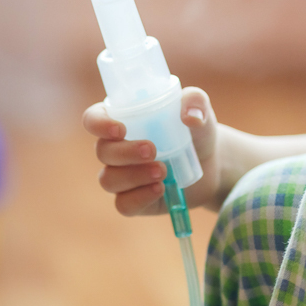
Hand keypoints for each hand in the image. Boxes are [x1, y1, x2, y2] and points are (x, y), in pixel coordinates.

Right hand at [82, 87, 221, 215]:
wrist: (211, 163)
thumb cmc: (195, 129)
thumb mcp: (199, 109)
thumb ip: (195, 101)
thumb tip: (190, 116)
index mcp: (122, 119)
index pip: (93, 119)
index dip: (99, 124)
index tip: (120, 129)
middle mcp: (116, 148)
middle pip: (102, 151)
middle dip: (125, 152)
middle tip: (152, 150)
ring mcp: (122, 175)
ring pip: (108, 180)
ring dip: (134, 176)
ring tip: (163, 172)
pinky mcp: (134, 199)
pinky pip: (123, 205)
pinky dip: (140, 198)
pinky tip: (160, 189)